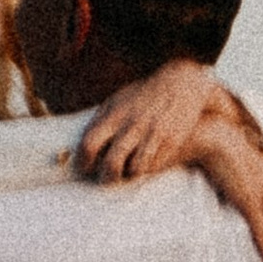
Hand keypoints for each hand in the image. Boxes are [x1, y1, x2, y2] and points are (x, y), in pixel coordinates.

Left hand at [76, 58, 219, 180]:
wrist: (180, 84)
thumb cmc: (143, 94)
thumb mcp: (117, 100)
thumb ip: (100, 120)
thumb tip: (82, 144)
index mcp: (114, 115)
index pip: (89, 144)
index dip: (83, 161)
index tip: (84, 166)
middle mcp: (132, 126)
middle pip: (112, 164)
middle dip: (107, 176)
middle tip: (107, 177)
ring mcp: (152, 135)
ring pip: (135, 169)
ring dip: (130, 173)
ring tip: (129, 169)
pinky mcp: (171, 142)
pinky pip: (155, 166)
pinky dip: (148, 167)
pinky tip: (147, 160)